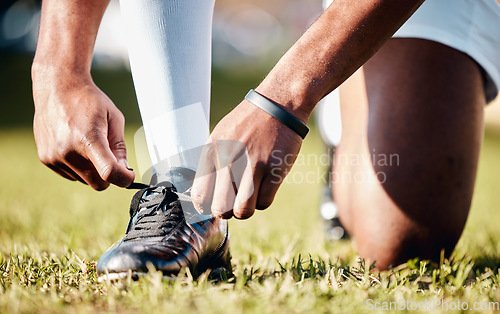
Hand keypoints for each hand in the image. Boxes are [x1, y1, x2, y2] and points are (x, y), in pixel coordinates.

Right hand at [32, 69, 134, 189]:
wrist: (57, 87)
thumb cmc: (88, 100)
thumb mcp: (114, 118)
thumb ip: (119, 147)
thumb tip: (124, 169)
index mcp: (88, 139)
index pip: (108, 173)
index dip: (124, 179)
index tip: (129, 176)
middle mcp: (68, 151)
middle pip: (97, 184)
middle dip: (108, 176)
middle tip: (110, 158)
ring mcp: (54, 156)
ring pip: (84, 180)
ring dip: (91, 169)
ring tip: (88, 144)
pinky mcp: (46, 159)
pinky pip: (70, 175)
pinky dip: (78, 166)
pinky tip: (75, 145)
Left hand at [191, 100, 302, 218]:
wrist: (277, 105)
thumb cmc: (247, 123)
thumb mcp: (220, 136)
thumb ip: (211, 163)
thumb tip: (206, 196)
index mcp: (212, 151)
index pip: (200, 195)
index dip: (206, 208)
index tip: (213, 206)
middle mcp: (229, 160)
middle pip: (221, 209)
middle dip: (227, 212)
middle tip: (234, 203)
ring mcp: (252, 165)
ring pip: (243, 211)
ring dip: (246, 210)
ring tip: (250, 198)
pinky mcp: (274, 169)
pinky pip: (265, 203)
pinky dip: (264, 200)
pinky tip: (264, 187)